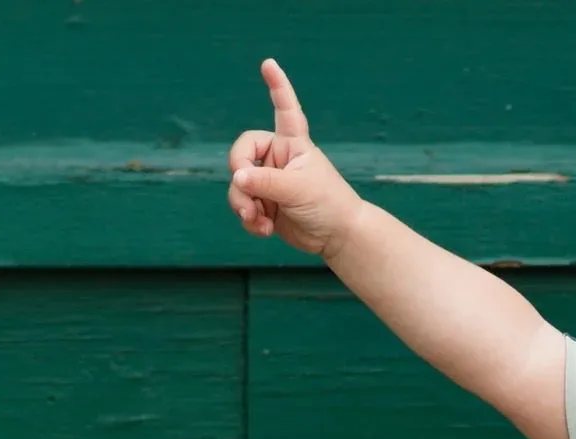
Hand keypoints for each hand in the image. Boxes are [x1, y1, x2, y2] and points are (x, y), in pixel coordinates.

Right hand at [227, 58, 362, 256]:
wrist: (338, 237)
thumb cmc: (328, 205)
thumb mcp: (297, 189)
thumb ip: (265, 182)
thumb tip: (237, 177)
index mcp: (292, 143)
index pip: (284, 109)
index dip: (277, 87)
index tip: (269, 63)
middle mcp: (277, 158)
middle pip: (241, 155)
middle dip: (240, 177)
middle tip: (246, 193)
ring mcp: (269, 182)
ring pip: (239, 185)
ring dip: (242, 204)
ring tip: (256, 219)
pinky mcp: (266, 205)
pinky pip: (244, 206)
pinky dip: (249, 220)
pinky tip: (263, 230)